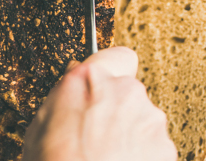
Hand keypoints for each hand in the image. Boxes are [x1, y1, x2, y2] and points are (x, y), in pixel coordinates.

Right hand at [22, 47, 177, 160]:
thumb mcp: (40, 125)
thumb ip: (65, 93)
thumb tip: (74, 82)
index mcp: (92, 79)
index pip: (117, 55)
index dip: (109, 72)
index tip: (103, 85)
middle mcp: (127, 92)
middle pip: (128, 90)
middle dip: (115, 108)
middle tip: (95, 133)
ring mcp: (149, 119)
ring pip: (142, 118)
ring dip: (129, 132)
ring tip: (106, 155)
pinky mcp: (165, 146)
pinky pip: (153, 143)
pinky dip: (142, 153)